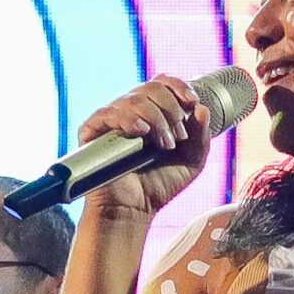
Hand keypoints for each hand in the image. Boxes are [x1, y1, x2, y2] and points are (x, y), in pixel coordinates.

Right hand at [73, 78, 212, 218]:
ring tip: (163, 145)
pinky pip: (108, 113)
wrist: (135, 211)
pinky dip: (128, 119)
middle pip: (151, 88)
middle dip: (171, 110)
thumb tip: (202, 107)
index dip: (178, 86)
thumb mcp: (192, 161)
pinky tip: (140, 132)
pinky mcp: (92, 132)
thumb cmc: (159, 186)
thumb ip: (201, 136)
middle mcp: (130, 111)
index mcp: (152, 112)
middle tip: (177, 138)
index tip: (192, 102)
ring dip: (156, 120)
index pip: (161, 83)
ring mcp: (111, 120)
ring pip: (133, 99)